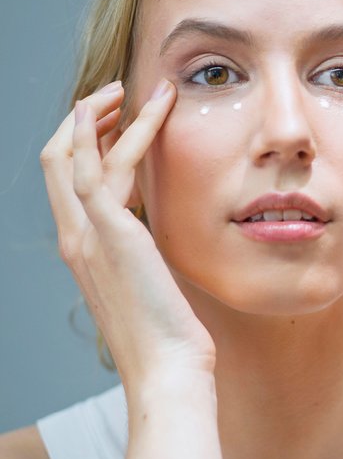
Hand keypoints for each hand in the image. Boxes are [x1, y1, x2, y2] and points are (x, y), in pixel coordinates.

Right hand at [40, 80, 215, 396]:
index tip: (115, 119)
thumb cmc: (168, 336)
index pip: (67, 181)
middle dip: (83, 118)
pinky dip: (117, 130)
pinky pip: (102, 166)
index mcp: (83, 250)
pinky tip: (139, 106)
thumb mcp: (151, 285)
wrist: (168, 370)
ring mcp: (86, 235)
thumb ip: (145, 252)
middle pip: (57, 157)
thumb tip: (163, 231)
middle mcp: (75, 238)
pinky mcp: (110, 233)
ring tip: (133, 87)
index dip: (84, 143)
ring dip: (101, 113)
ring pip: (73, 152)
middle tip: (117, 92)